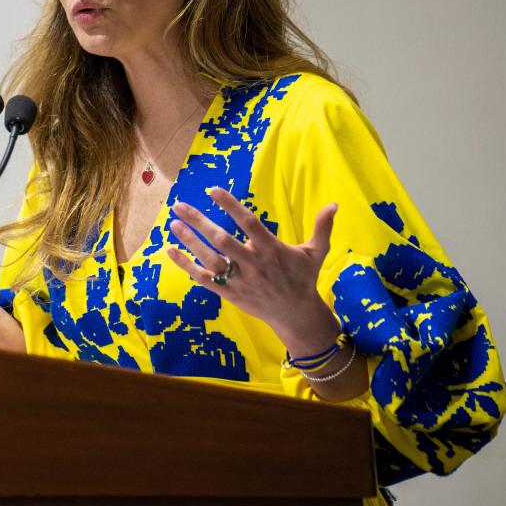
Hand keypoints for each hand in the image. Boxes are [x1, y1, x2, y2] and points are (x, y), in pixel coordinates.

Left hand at [166, 187, 338, 355]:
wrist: (296, 315)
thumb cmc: (303, 279)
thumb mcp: (316, 252)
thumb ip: (322, 227)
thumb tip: (335, 204)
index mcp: (271, 249)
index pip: (248, 223)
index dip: (230, 205)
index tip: (212, 190)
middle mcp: (253, 264)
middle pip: (222, 240)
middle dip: (199, 222)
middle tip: (180, 205)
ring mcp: (240, 280)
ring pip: (210, 259)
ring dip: (190, 242)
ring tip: (173, 223)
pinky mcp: (230, 293)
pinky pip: (203, 279)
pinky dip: (186, 265)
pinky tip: (170, 251)